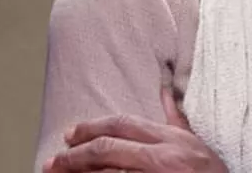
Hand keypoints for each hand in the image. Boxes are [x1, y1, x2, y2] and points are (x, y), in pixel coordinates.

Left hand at [43, 86, 227, 172]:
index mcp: (172, 139)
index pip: (124, 124)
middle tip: (54, 161)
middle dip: (76, 154)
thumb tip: (163, 90)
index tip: (70, 134)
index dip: (92, 127)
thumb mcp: (196, 144)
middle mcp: (163, 157)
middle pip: (108, 147)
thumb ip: (176, 119)